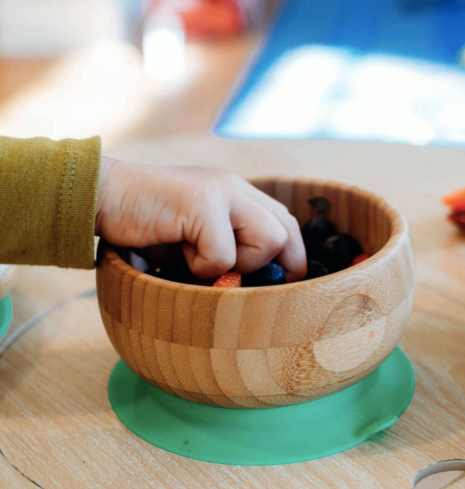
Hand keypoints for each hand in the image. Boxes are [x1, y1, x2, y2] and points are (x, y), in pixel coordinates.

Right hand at [96, 157, 306, 281]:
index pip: (286, 223)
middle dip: (268, 265)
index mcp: (238, 194)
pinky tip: (178, 252)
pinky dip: (201, 266)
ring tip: (199, 258)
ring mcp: (221, 192)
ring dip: (236, 263)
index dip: (288, 257)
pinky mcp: (202, 204)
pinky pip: (223, 255)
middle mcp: (236, 188)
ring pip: (268, 241)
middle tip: (233, 275)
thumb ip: (227, 248)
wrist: (104, 195)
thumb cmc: (148, 223)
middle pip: (286, 231)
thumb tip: (253, 284)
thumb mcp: (196, 235)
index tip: (271, 282)